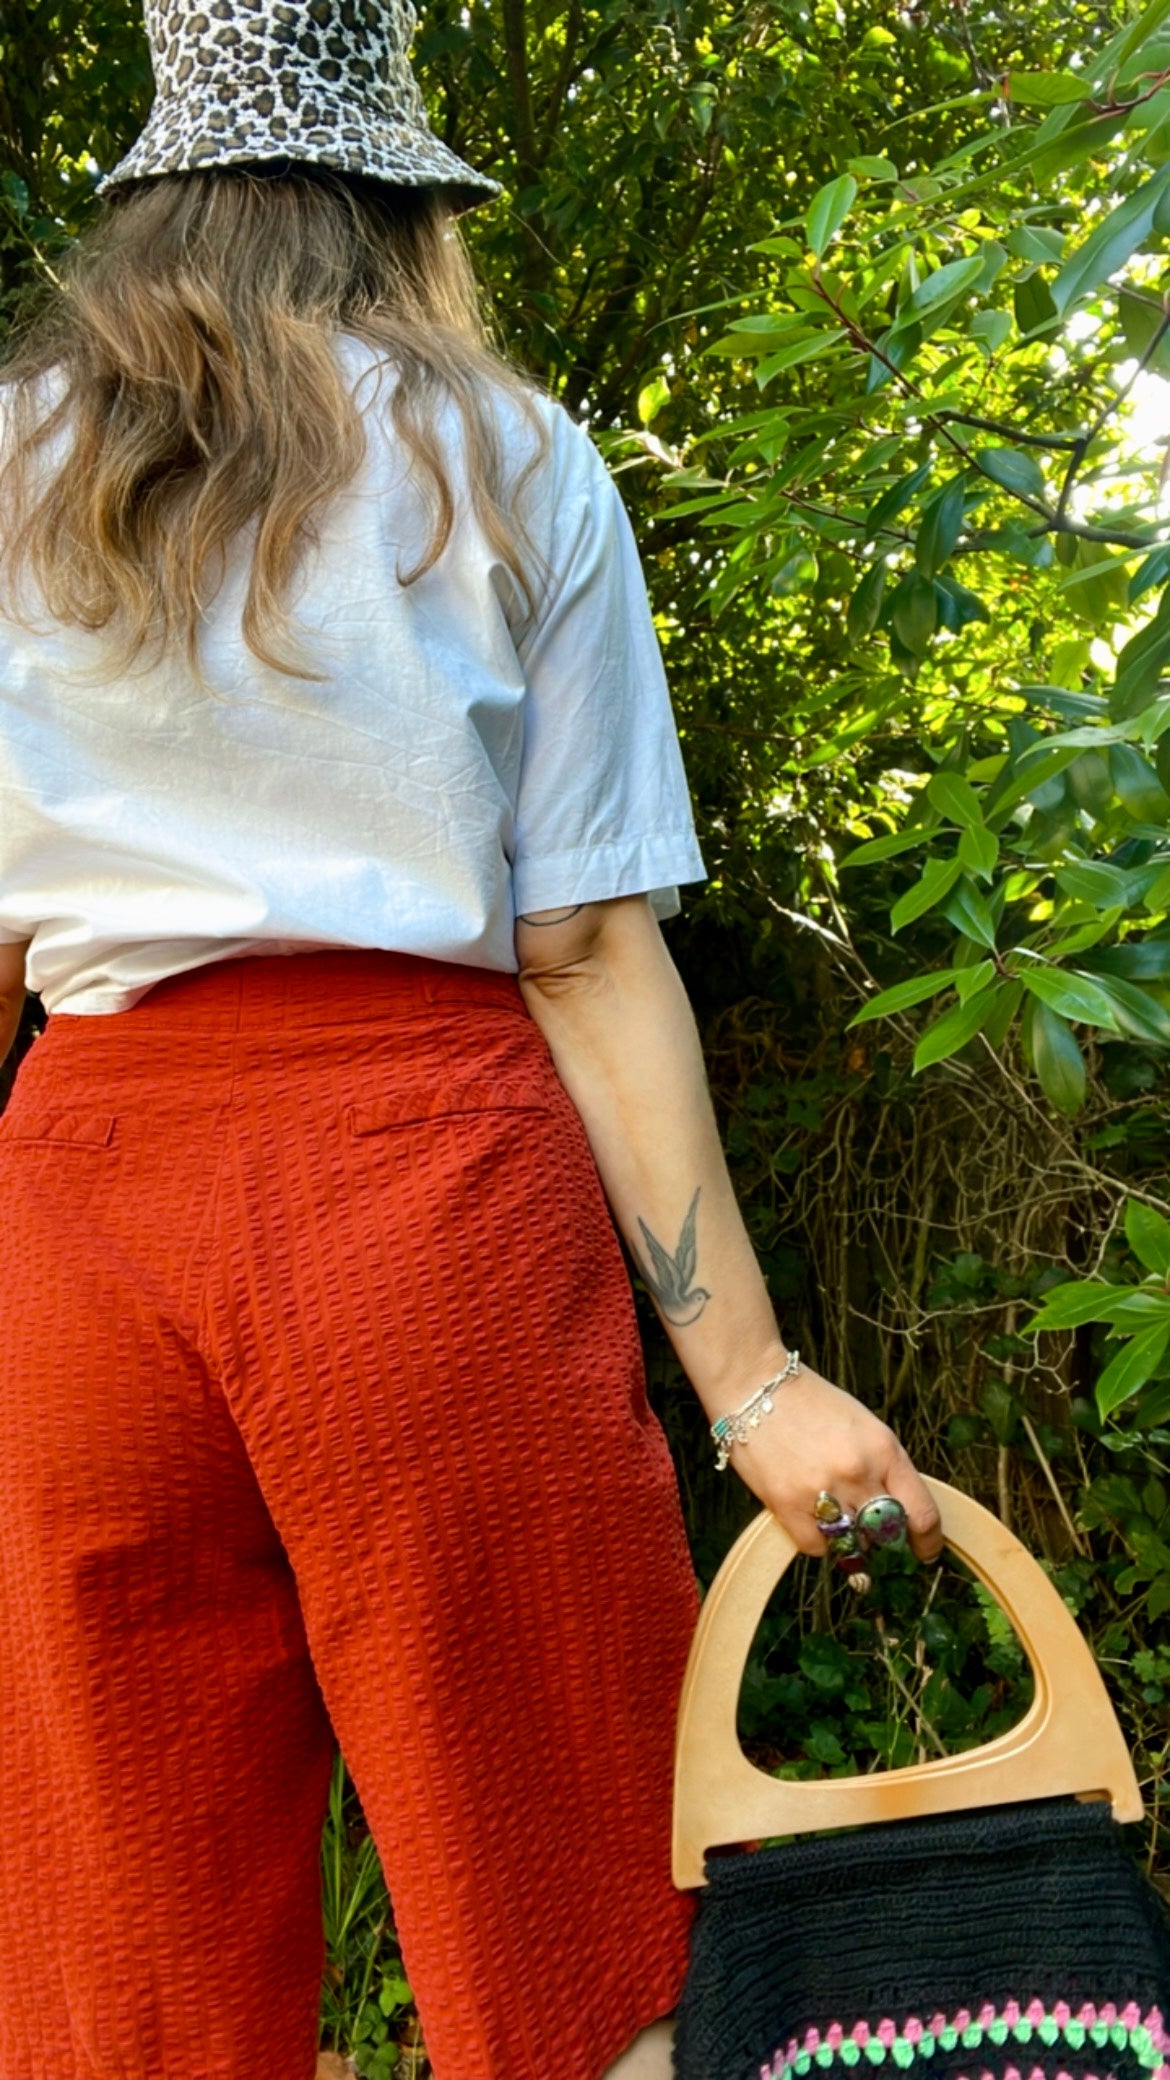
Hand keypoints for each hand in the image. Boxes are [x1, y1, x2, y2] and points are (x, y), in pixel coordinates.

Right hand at [721, 1362, 943, 1564]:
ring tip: (833, 1509)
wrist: (755, 1387)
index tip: (925, 1550)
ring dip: (847, 1535)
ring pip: (851, 1544)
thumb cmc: (811, 1403)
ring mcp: (822, 1490)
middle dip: (884, 1538)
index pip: (922, 1513)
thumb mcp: (864, 1427)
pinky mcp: (787, 1505)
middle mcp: (858, 1472)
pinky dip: (817, 1538)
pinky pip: (815, 1546)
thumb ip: (885, 1467)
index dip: (928, 1541)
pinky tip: (808, 1513)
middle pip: (887, 1534)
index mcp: (884, 1449)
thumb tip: (900, 1509)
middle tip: (873, 1533)